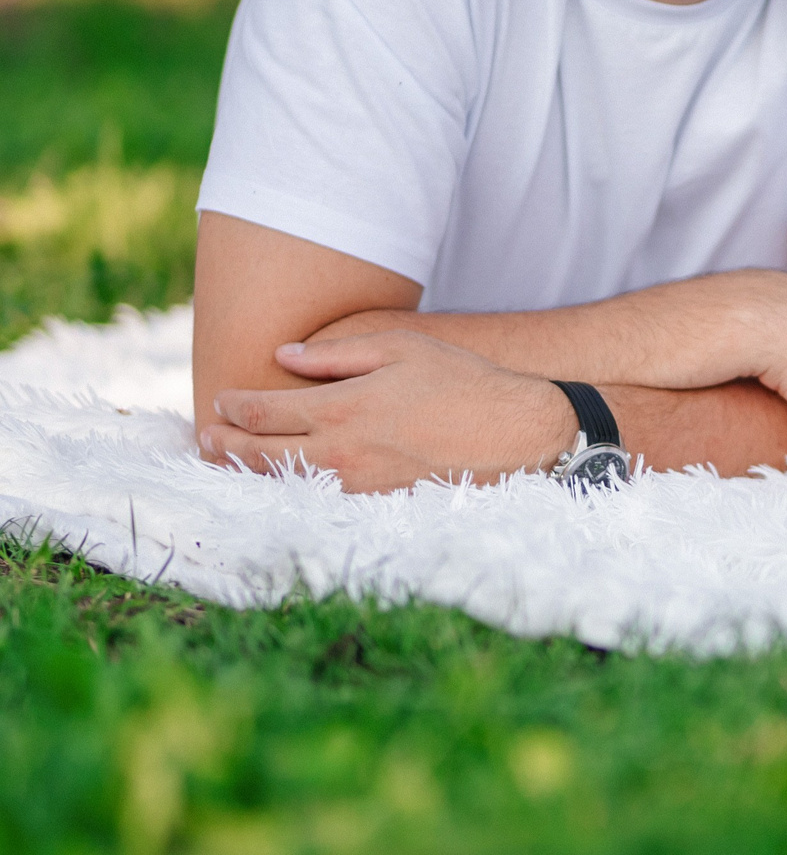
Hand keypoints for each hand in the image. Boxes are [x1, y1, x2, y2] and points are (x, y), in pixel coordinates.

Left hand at [199, 331, 576, 493]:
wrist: (515, 435)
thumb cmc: (463, 381)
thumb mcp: (401, 348)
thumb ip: (336, 356)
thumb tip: (283, 358)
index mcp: (340, 409)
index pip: (261, 412)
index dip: (233, 406)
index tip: (222, 400)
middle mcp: (338, 453)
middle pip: (257, 456)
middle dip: (222, 445)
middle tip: (204, 437)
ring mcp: (355, 486)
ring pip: (281, 484)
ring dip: (247, 472)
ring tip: (229, 461)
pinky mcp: (375, 505)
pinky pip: (316, 500)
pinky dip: (287, 490)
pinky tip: (281, 481)